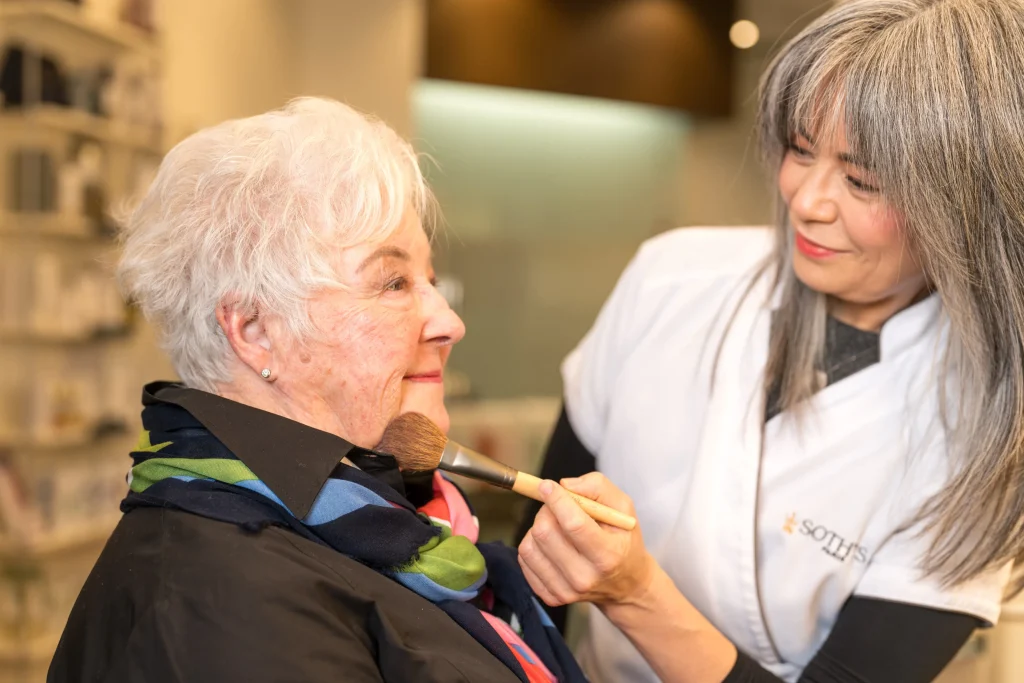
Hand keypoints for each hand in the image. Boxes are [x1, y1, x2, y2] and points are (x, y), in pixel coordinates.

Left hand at [518, 472, 655, 607]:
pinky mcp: (551, 597)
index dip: (556, 500)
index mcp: (608, 555)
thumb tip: (564, 485)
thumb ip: (597, 487)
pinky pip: (525, 560)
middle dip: (546, 510)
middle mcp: (586, 577)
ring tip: (556, 527)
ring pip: (529, 546)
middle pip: (545, 534)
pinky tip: (551, 544)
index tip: (547, 485)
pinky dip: (533, 544)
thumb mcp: (623, 507)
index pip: (573, 524)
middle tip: (555, 506)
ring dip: (538, 527)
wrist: (627, 585)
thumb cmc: (623, 539)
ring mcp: (567, 591)